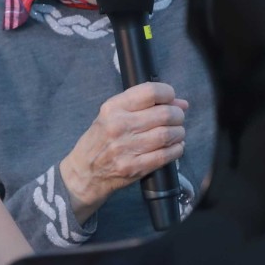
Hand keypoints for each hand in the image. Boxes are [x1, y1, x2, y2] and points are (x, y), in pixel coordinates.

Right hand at [60, 82, 187, 218]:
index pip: (150, 92)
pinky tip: (175, 146)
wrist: (85, 172)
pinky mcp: (135, 167)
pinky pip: (165, 155)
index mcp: (113, 108)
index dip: (168, 93)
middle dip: (177, 114)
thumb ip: (143, 105)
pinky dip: (176, 149)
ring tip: (176, 132)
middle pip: (164, 114)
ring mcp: (127, 148)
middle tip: (177, 117)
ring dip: (178, 132)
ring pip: (168, 135)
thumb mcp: (111, 115)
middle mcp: (119, 126)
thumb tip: (180, 102)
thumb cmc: (100, 140)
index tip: (171, 98)